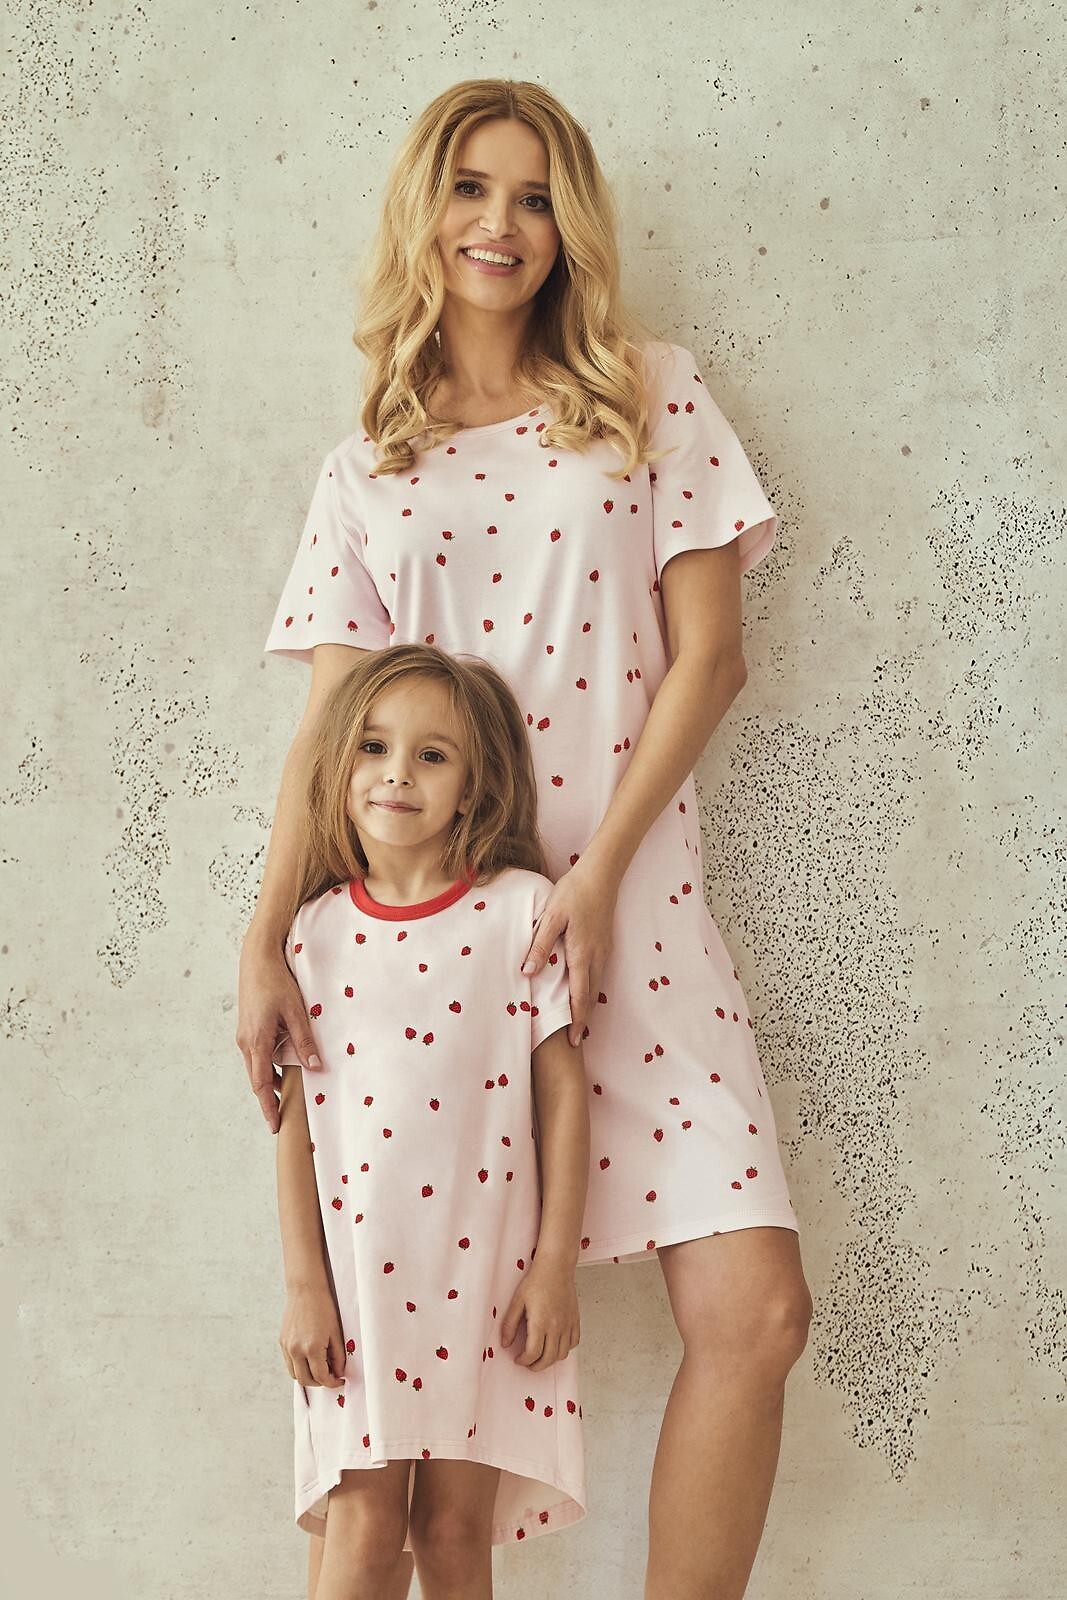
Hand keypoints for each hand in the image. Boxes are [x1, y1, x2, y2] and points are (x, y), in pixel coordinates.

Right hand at [237, 937, 321, 1133]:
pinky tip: (284, 1065)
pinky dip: (268, 1065)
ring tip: (287, 1095)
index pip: (261, 1084)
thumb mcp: (295, 1012)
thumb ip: (305, 1041)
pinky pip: (258, 1054)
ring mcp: (245, 1035)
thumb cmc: (276, 982)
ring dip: (270, 1081)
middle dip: (269, 1099)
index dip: (268, 1106)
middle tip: (282, 1118)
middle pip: (257, 1079)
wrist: (257, 958)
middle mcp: (246, 1042)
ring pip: (257, 1067)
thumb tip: (315, 1068)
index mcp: (256, 1041)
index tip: (274, 1125)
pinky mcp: (248, 1028)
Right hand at [279, 1281, 346, 1388]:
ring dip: (308, 1377)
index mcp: (312, 1348)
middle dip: (320, 1383)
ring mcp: (286, 1347)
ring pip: (295, 1375)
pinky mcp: (282, 1342)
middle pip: (306, 1380)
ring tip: (320, 1368)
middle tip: (331, 1376)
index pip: (322, 1377)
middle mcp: (296, 1350)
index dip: (333, 1382)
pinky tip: (310, 1359)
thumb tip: (339, 1372)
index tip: (340, 1380)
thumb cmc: (323, 1308)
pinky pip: (289, 1363)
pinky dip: (299, 1366)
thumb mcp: (336, 1333)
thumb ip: (338, 1356)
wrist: (305, 1290)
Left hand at [500, 1261, 579, 1370]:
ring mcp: (567, 1324)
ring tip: (542, 1356)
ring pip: (562, 1354)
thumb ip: (509, 1324)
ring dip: (551, 1360)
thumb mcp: (517, 1301)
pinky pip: (573, 1343)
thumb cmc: (537, 1281)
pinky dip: (565, 1349)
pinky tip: (556, 1344)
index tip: (519, 1359)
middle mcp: (556, 1326)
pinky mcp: (575, 1320)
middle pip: (548, 1358)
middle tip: (529, 1363)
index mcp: (540, 1323)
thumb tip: (505, 1343)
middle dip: (537, 1366)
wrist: (556, 1267)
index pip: (533, 1353)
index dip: (524, 1361)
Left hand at [522, 858, 619, 1046]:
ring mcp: (605, 950)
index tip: (572, 1041)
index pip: (580, 996)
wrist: (601, 874)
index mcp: (582, 954)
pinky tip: (583, 990)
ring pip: (597, 986)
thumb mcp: (552, 917)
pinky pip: (599, 974)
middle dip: (583, 1020)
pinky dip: (591, 989)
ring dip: (587, 1005)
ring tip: (577, 1022)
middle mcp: (597, 956)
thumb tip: (527, 973)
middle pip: (591, 996)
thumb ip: (540, 946)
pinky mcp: (606, 943)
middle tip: (574, 1040)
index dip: (576, 1020)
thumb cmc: (574, 893)